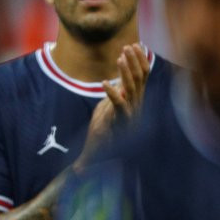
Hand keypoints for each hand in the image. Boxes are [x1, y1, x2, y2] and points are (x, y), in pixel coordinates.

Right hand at [76, 44, 149, 171]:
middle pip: (134, 87)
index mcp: (123, 118)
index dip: (114, 95)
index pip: (121, 106)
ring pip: (141, 77)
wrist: (126, 132)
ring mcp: (139, 96)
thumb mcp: (95, 149)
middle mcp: (134, 106)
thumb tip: (76, 174)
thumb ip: (87, 161)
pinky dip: (139, 59)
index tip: (104, 83)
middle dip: (127, 72)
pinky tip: (135, 45)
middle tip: (120, 57)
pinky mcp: (140, 88)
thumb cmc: (107, 138)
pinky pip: (143, 71)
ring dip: (134, 62)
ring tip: (127, 47)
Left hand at [103, 43, 149, 119]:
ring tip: (119, 58)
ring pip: (132, 87)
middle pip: (141, 77)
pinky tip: (104, 83)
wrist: (102, 150)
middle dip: (134, 60)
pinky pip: (119, 104)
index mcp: (136, 98)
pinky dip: (112, 92)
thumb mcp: (112, 105)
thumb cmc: (107, 126)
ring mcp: (131, 112)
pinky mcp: (121, 121)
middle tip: (127, 46)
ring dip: (126, 72)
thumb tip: (118, 80)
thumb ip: (117, 93)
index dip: (141, 59)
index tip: (134, 44)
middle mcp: (137, 103)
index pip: (144, 74)